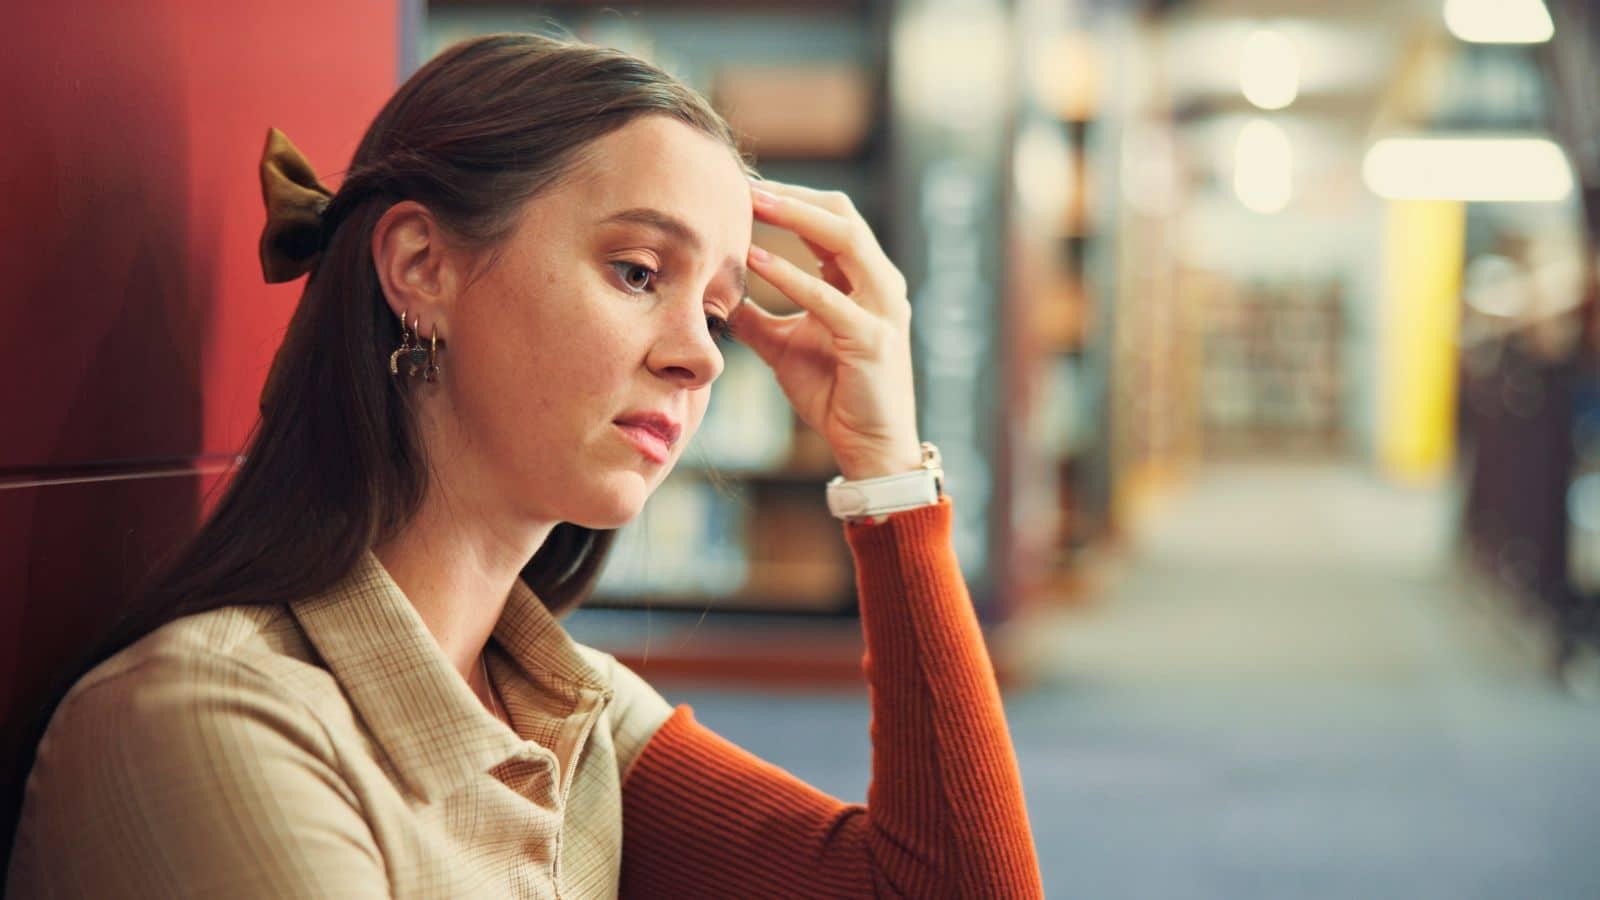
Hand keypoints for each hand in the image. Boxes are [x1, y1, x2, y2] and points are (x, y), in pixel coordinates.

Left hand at [731, 178, 920, 480]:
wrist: (869, 447)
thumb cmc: (833, 394)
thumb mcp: (783, 346)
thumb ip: (755, 316)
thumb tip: (715, 295)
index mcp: (864, 280)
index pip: (829, 219)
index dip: (788, 199)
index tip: (741, 188)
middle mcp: (880, 285)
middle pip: (841, 215)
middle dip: (791, 196)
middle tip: (742, 183)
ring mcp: (883, 309)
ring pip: (846, 241)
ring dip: (795, 217)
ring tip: (750, 204)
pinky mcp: (873, 339)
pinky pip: (829, 298)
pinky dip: (790, 276)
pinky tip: (755, 262)